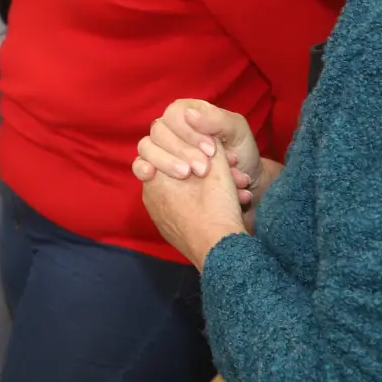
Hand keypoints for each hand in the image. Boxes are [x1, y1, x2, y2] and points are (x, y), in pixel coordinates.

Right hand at [133, 99, 262, 200]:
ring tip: (186, 175)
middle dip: (182, 150)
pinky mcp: (156, 168)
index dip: (189, 131)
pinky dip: (142, 168)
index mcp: (187, 111)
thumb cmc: (241, 150)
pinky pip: (139, 165)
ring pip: (147, 148)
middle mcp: (170, 127)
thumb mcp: (238, 130)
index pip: (174, 114)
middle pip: (160, 132)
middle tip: (203, 169)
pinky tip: (150, 175)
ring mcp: (161, 147)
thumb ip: (217, 120)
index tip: (211, 150)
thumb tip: (189, 114)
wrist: (246, 179)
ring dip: (165, 161)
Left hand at [141, 143, 246, 268]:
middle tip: (212, 170)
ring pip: (178, 189)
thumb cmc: (216, 210)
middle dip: (193, 164)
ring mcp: (159, 215)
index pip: (152, 149)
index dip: (179, 147)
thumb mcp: (218, 168)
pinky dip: (199, 200)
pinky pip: (181, 206)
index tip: (200, 162)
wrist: (222, 254)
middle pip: (167, 168)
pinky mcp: (171, 228)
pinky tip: (224, 202)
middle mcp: (150, 198)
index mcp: (154, 180)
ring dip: (202, 184)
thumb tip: (202, 127)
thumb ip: (208, 142)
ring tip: (231, 187)